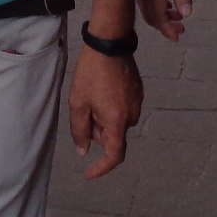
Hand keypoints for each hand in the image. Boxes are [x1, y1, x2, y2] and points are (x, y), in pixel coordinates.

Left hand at [68, 46, 142, 178]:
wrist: (110, 43)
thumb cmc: (91, 73)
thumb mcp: (78, 103)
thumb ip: (79, 131)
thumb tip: (83, 151)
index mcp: (118, 121)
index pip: (115, 155)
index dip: (101, 168)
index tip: (88, 173)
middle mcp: (132, 115)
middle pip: (113, 136)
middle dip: (97, 130)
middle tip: (84, 108)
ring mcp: (137, 102)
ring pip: (117, 122)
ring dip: (103, 117)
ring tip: (93, 94)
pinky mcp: (138, 92)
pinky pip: (123, 108)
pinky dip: (111, 106)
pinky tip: (103, 87)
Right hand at [138, 0, 193, 39]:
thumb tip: (186, 14)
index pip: (157, 16)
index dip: (167, 30)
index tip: (178, 37)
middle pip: (148, 14)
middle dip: (164, 24)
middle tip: (181, 27)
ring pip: (143, 5)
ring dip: (158, 13)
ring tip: (176, 14)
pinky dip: (151, 2)